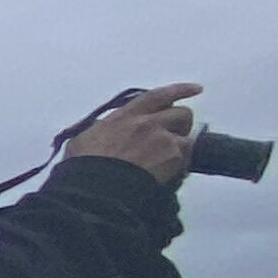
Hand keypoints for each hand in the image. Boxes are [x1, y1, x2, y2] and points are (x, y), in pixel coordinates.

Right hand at [66, 83, 202, 182]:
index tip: (194, 88)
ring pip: (188, 137)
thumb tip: (101, 134)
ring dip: (182, 147)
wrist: (97, 189)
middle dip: (182, 123)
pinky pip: (188, 158)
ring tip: (169, 161)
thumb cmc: (85, 169)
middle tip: (176, 134)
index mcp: (124, 117)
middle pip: (181, 113)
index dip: (179, 90)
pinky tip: (169, 174)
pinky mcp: (174, 157)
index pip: (157, 96)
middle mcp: (147, 123)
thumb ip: (100, 132)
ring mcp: (162, 139)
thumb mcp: (83, 141)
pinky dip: (182, 165)